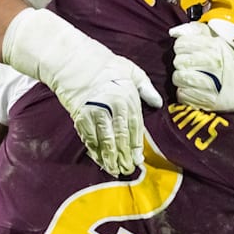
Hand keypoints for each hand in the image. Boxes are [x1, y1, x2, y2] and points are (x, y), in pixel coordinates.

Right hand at [57, 55, 160, 176]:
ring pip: (106, 141)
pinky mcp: (81, 116)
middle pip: (122, 137)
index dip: (136, 146)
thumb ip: (146, 88)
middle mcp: (114, 107)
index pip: (135, 127)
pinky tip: (99, 160)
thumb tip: (158, 102)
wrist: (75, 62)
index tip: (139, 159)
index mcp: (128, 97)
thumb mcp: (132, 71)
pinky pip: (90, 139)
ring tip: (115, 171)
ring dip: (111, 158)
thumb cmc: (106, 65)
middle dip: (125, 156)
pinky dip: (95, 152)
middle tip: (128, 170)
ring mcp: (96, 113)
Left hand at [170, 22, 233, 113]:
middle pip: (178, 61)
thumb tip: (174, 32)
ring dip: (182, 78)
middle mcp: (213, 62)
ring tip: (191, 77)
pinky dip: (185, 93)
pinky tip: (193, 90)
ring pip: (179, 78)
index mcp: (215, 45)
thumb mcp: (223, 39)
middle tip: (190, 65)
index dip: (182, 47)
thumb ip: (199, 32)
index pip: (182, 44)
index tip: (188, 51)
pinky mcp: (211, 101)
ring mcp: (212, 83)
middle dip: (181, 63)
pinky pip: (184, 96)